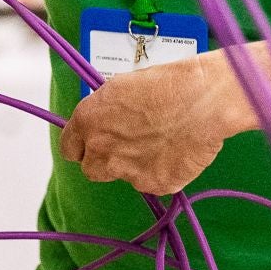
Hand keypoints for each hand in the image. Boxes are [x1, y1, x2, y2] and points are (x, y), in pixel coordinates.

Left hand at [59, 53, 246, 196]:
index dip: (82, 146)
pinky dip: (161, 172)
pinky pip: (152, 183)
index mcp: (87, 121)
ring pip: (123, 176)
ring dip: (134, 165)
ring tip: (159, 143)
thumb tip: (106, 121)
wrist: (201, 101)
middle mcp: (101, 149)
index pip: (69, 147)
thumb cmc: (166, 85)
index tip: (91, 144)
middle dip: (105, 161)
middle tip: (127, 146)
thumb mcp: (121, 88)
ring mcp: (126, 171)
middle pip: (91, 169)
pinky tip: (174, 151)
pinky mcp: (154, 185)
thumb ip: (105, 112)